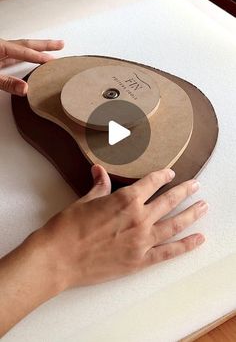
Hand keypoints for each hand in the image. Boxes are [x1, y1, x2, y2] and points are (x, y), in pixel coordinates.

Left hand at [0, 38, 63, 94]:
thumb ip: (7, 83)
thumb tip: (25, 89)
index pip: (24, 52)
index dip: (39, 56)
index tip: (53, 60)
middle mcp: (2, 46)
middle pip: (27, 44)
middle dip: (46, 45)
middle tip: (60, 44)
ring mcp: (1, 50)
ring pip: (24, 48)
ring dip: (39, 48)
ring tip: (53, 48)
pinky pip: (18, 53)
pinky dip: (30, 55)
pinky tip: (35, 58)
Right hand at [0, 166, 207, 334]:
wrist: (59, 258)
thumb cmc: (69, 227)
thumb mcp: (85, 201)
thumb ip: (99, 186)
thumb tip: (99, 170)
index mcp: (126, 200)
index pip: (152, 183)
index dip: (163, 176)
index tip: (170, 173)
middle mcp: (139, 218)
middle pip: (169, 201)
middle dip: (185, 191)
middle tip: (196, 186)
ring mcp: (142, 241)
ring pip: (175, 225)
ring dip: (192, 215)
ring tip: (204, 206)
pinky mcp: (139, 261)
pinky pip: (168, 252)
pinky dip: (185, 246)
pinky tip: (198, 239)